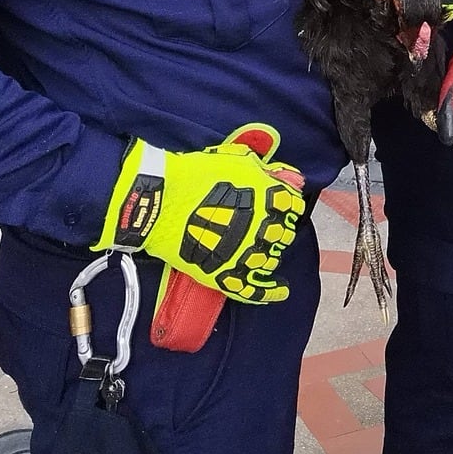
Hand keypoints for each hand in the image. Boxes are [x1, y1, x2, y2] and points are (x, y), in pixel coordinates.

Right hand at [98, 133, 305, 302]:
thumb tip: (290, 178)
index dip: (285, 206)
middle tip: (265, 226)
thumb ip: (267, 171)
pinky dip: (268, 292)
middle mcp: (262, 228)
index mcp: (268, 198)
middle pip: (283, 234)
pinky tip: (280, 291)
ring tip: (260, 248)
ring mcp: (244, 253)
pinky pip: (251, 289)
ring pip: (270, 259)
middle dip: (277, 229)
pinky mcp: (223, 274)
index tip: (279, 207)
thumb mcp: (237, 160)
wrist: (160, 201)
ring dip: (270, 253)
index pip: (292, 206)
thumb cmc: (196, 175)